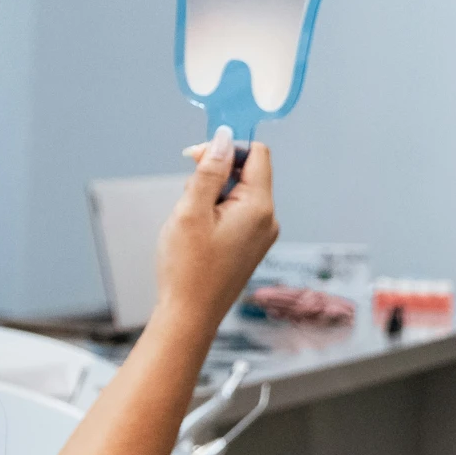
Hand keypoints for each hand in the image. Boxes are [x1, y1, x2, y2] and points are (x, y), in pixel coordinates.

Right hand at [155, 127, 278, 334]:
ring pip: (238, 193)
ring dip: (211, 195)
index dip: (227, 147)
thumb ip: (209, 170)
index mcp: (259, 207)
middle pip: (247, 172)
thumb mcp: (191, 211)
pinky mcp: (250, 246)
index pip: (256, 154)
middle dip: (215, 174)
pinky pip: (236, 214)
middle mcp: (267, 219)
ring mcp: (261, 235)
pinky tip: (198, 234)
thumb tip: (224, 137)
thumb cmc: (187, 269)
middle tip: (188, 197)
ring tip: (191, 222)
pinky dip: (215, 213)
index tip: (196, 157)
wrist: (189, 317)